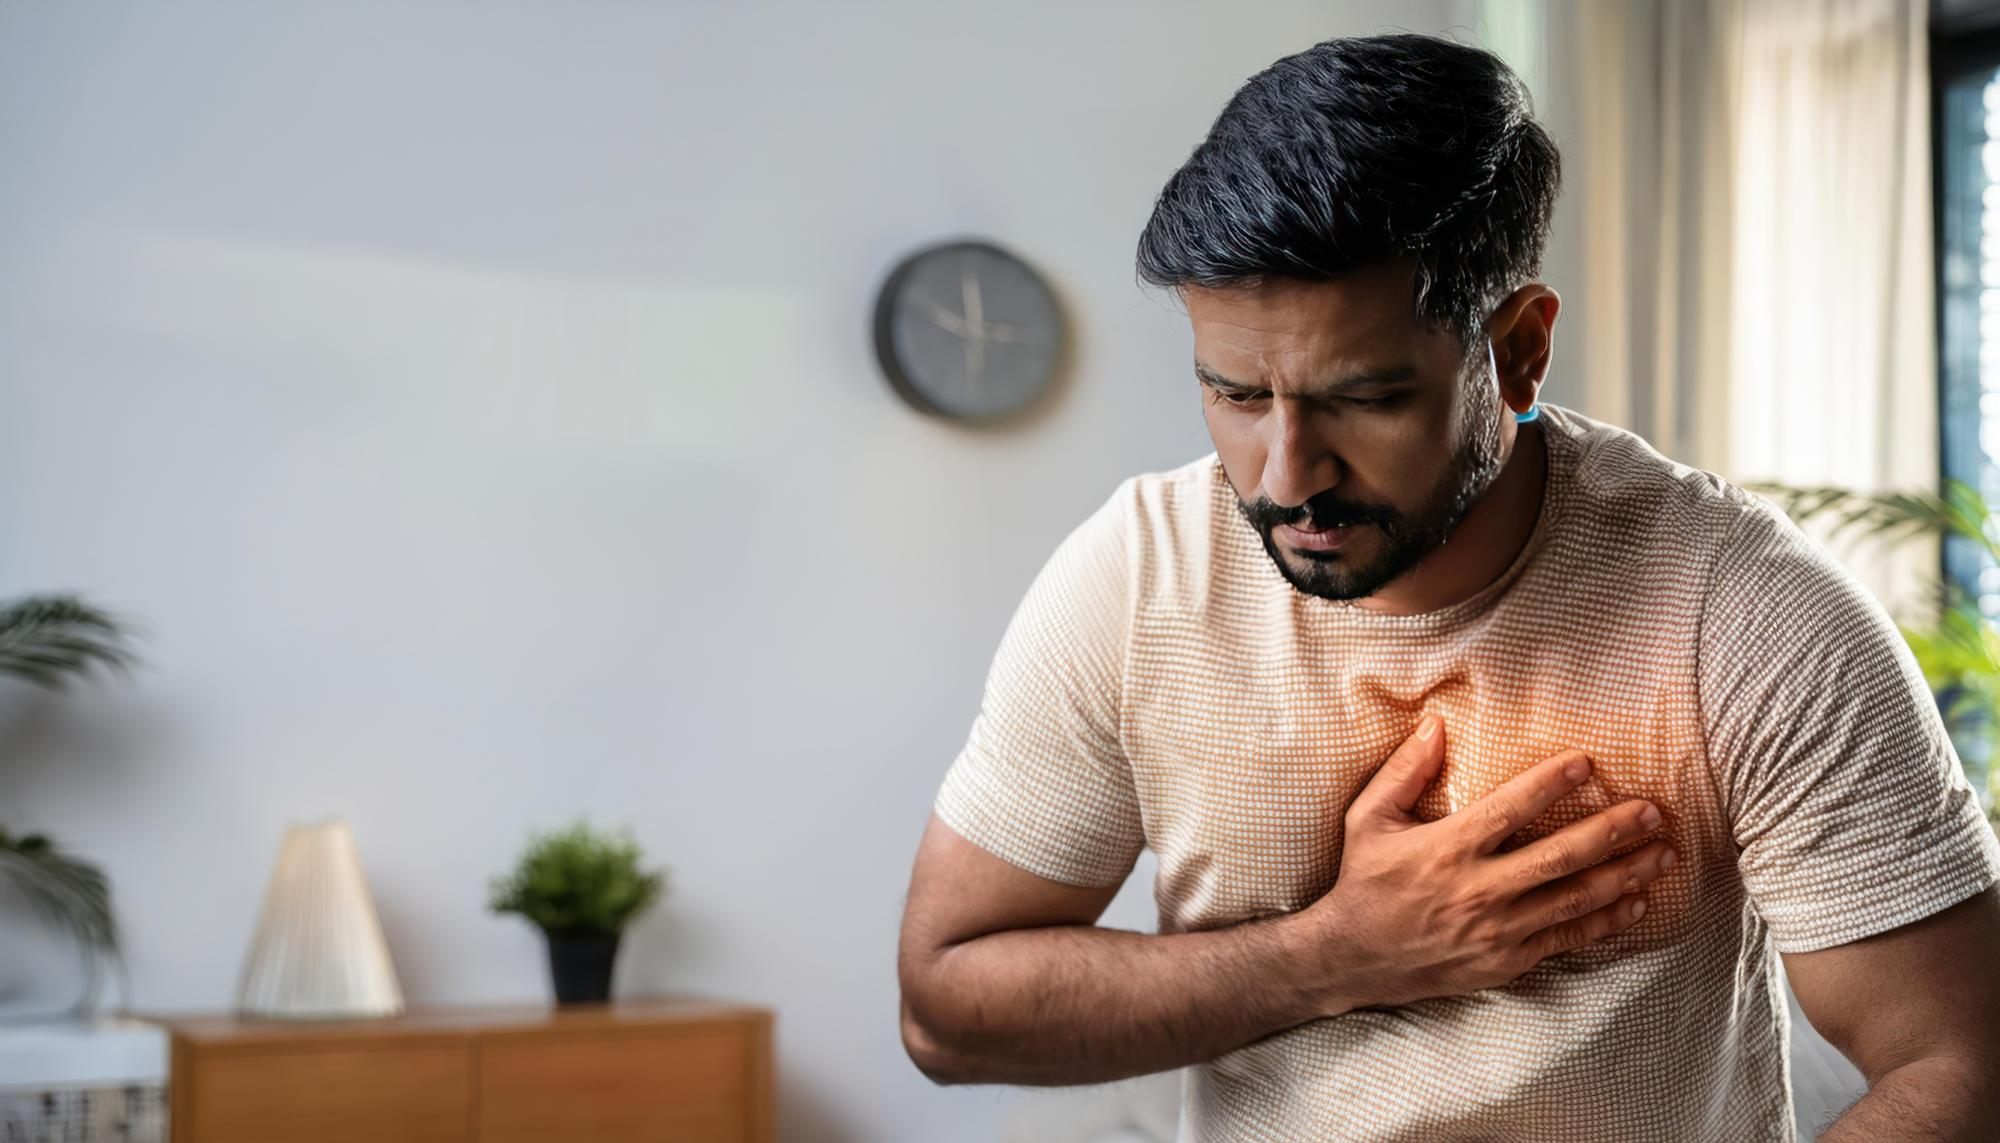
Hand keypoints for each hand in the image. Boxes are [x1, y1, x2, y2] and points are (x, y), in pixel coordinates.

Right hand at [1296, 713, 1674, 1012]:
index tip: (1587, 762)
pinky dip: (1606, 921)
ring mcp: (1496, 930)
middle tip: (1652, 811)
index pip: (1510, 809)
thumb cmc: (1363, 881)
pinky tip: (1636, 902)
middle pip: (1559, 856)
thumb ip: (1404, 771)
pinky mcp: (1506, 961)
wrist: (1353, 958)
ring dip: (1624, 874)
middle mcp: (1477, 889)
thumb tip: (1436, 724)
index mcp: (1446, 848)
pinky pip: (1567, 939)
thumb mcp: (1368, 819)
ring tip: (1663, 853)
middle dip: (1612, 831)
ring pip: (1574, 899)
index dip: (1551, 783)